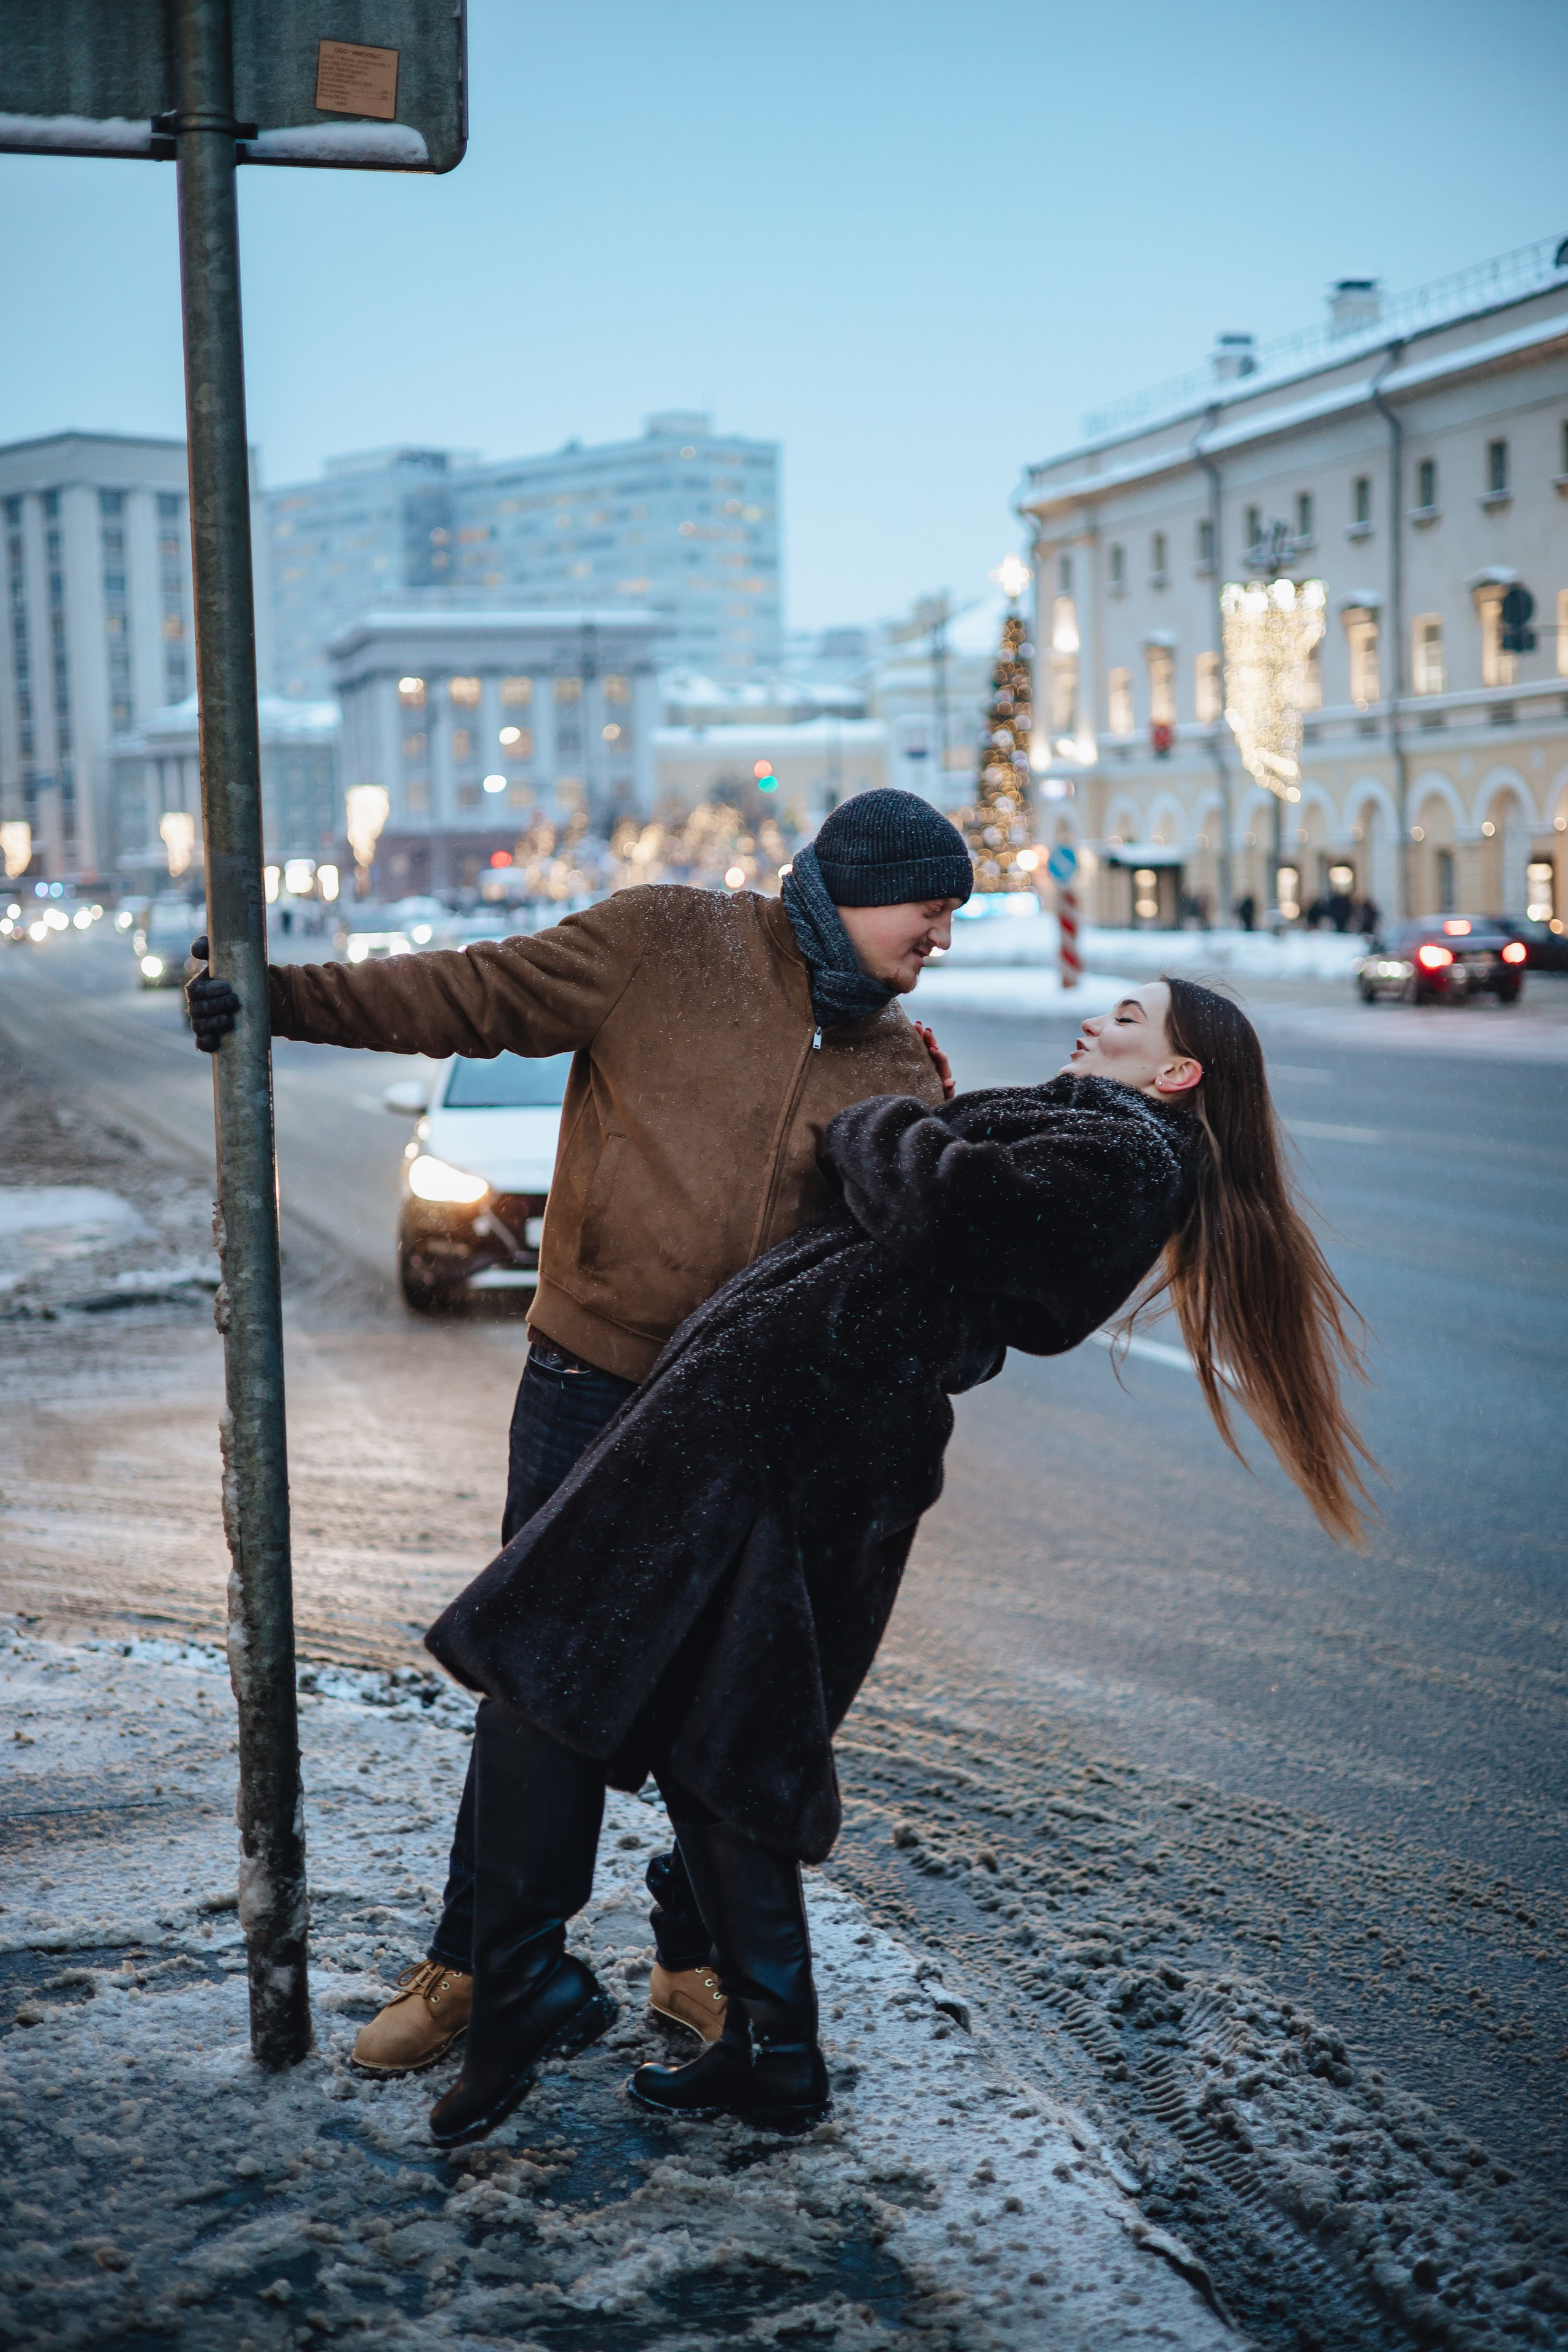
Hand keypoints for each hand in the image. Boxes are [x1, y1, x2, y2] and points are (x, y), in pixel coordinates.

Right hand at [186, 934, 240, 1053]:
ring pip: (199, 1026)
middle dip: (215, 1006)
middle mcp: (200, 1005)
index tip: (227, 988)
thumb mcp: (237, 957)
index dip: (208, 991)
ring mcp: (206, 1022)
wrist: (274, 1000)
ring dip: (213, 1024)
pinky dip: (206, 1043)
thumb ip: (214, 947)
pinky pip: (202, 1043)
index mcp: (202, 986)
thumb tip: (197, 949)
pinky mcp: (215, 1037)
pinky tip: (214, 1042)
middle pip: (197, 1009)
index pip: (195, 990)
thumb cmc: (251, 975)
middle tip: (235, 1001)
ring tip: (229, 1020)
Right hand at [914, 1020, 954, 1101]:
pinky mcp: (918, 1064)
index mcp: (943, 1073)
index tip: (932, 1048)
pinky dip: (912, 1041)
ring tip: (916, 1024)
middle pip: (933, 1048)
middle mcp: (936, 1065)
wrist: (928, 1105)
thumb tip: (951, 1081)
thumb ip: (947, 1091)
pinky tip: (905, 1032)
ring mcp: (927, 1063)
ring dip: (921, 1036)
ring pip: (925, 1047)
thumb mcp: (943, 1098)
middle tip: (922, 1027)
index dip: (938, 1054)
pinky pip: (916, 1051)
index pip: (942, 1060)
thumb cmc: (937, 1102)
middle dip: (929, 1038)